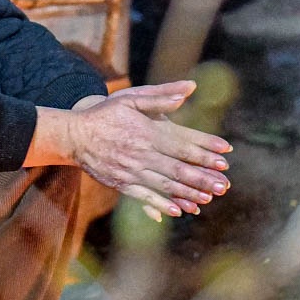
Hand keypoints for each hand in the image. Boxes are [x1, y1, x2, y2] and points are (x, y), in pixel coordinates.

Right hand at [66, 81, 231, 220]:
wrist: (74, 135)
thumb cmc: (106, 114)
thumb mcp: (132, 97)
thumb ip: (160, 96)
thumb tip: (189, 90)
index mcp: (147, 131)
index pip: (183, 142)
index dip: (205, 149)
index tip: (225, 155)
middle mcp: (141, 153)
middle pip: (178, 167)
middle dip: (203, 176)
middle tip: (224, 184)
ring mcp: (131, 171)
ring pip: (165, 184)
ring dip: (188, 192)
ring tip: (208, 197)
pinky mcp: (121, 183)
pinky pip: (145, 197)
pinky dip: (162, 205)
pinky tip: (178, 210)